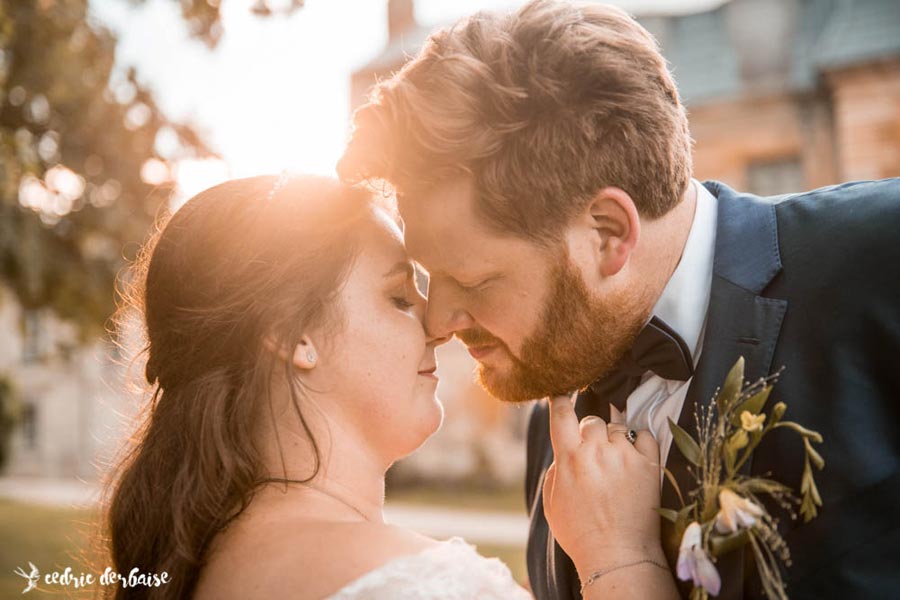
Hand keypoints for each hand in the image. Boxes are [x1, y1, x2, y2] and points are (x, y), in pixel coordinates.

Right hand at [541, 393, 663, 574]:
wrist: (617, 556)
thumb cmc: (580, 534)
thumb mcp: (551, 503)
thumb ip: (555, 470)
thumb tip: (564, 452)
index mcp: (568, 458)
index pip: (560, 414)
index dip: (559, 398)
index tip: (560, 391)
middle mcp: (596, 451)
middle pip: (591, 420)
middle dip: (590, 431)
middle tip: (594, 453)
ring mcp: (624, 456)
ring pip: (618, 427)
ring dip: (614, 440)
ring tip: (615, 466)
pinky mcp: (649, 465)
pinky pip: (645, 435)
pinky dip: (640, 442)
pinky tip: (634, 460)